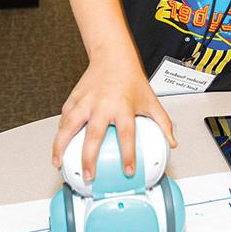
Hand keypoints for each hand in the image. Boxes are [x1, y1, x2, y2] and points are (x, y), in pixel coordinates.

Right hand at [51, 56, 176, 180]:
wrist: (112, 56)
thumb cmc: (130, 78)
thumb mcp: (150, 100)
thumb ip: (162, 122)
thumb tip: (171, 142)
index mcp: (123, 106)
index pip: (126, 134)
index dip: (128, 154)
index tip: (128, 170)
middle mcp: (102, 105)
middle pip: (93, 135)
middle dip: (89, 158)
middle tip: (89, 175)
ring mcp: (85, 101)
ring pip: (69, 127)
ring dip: (61, 146)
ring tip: (59, 163)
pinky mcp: (74, 98)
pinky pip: (64, 117)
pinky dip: (60, 131)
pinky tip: (59, 143)